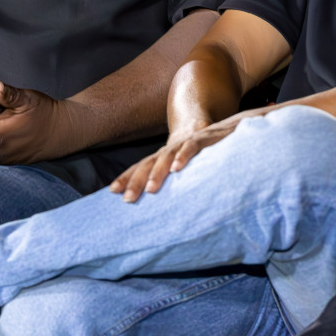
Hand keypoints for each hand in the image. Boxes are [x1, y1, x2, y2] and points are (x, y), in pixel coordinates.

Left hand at [108, 113, 248, 202]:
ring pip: (166, 157)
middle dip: (136, 181)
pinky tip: (177, 168)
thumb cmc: (203, 152)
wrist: (224, 125)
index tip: (111, 192)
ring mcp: (184, 143)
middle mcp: (170, 150)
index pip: (141, 167)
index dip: (127, 178)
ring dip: (157, 173)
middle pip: (148, 164)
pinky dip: (183, 156)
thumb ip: (176, 185)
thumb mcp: (186, 169)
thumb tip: (165, 210)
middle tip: (127, 200)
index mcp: (163, 157)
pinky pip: (191, 147)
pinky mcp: (202, 138)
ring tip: (151, 190)